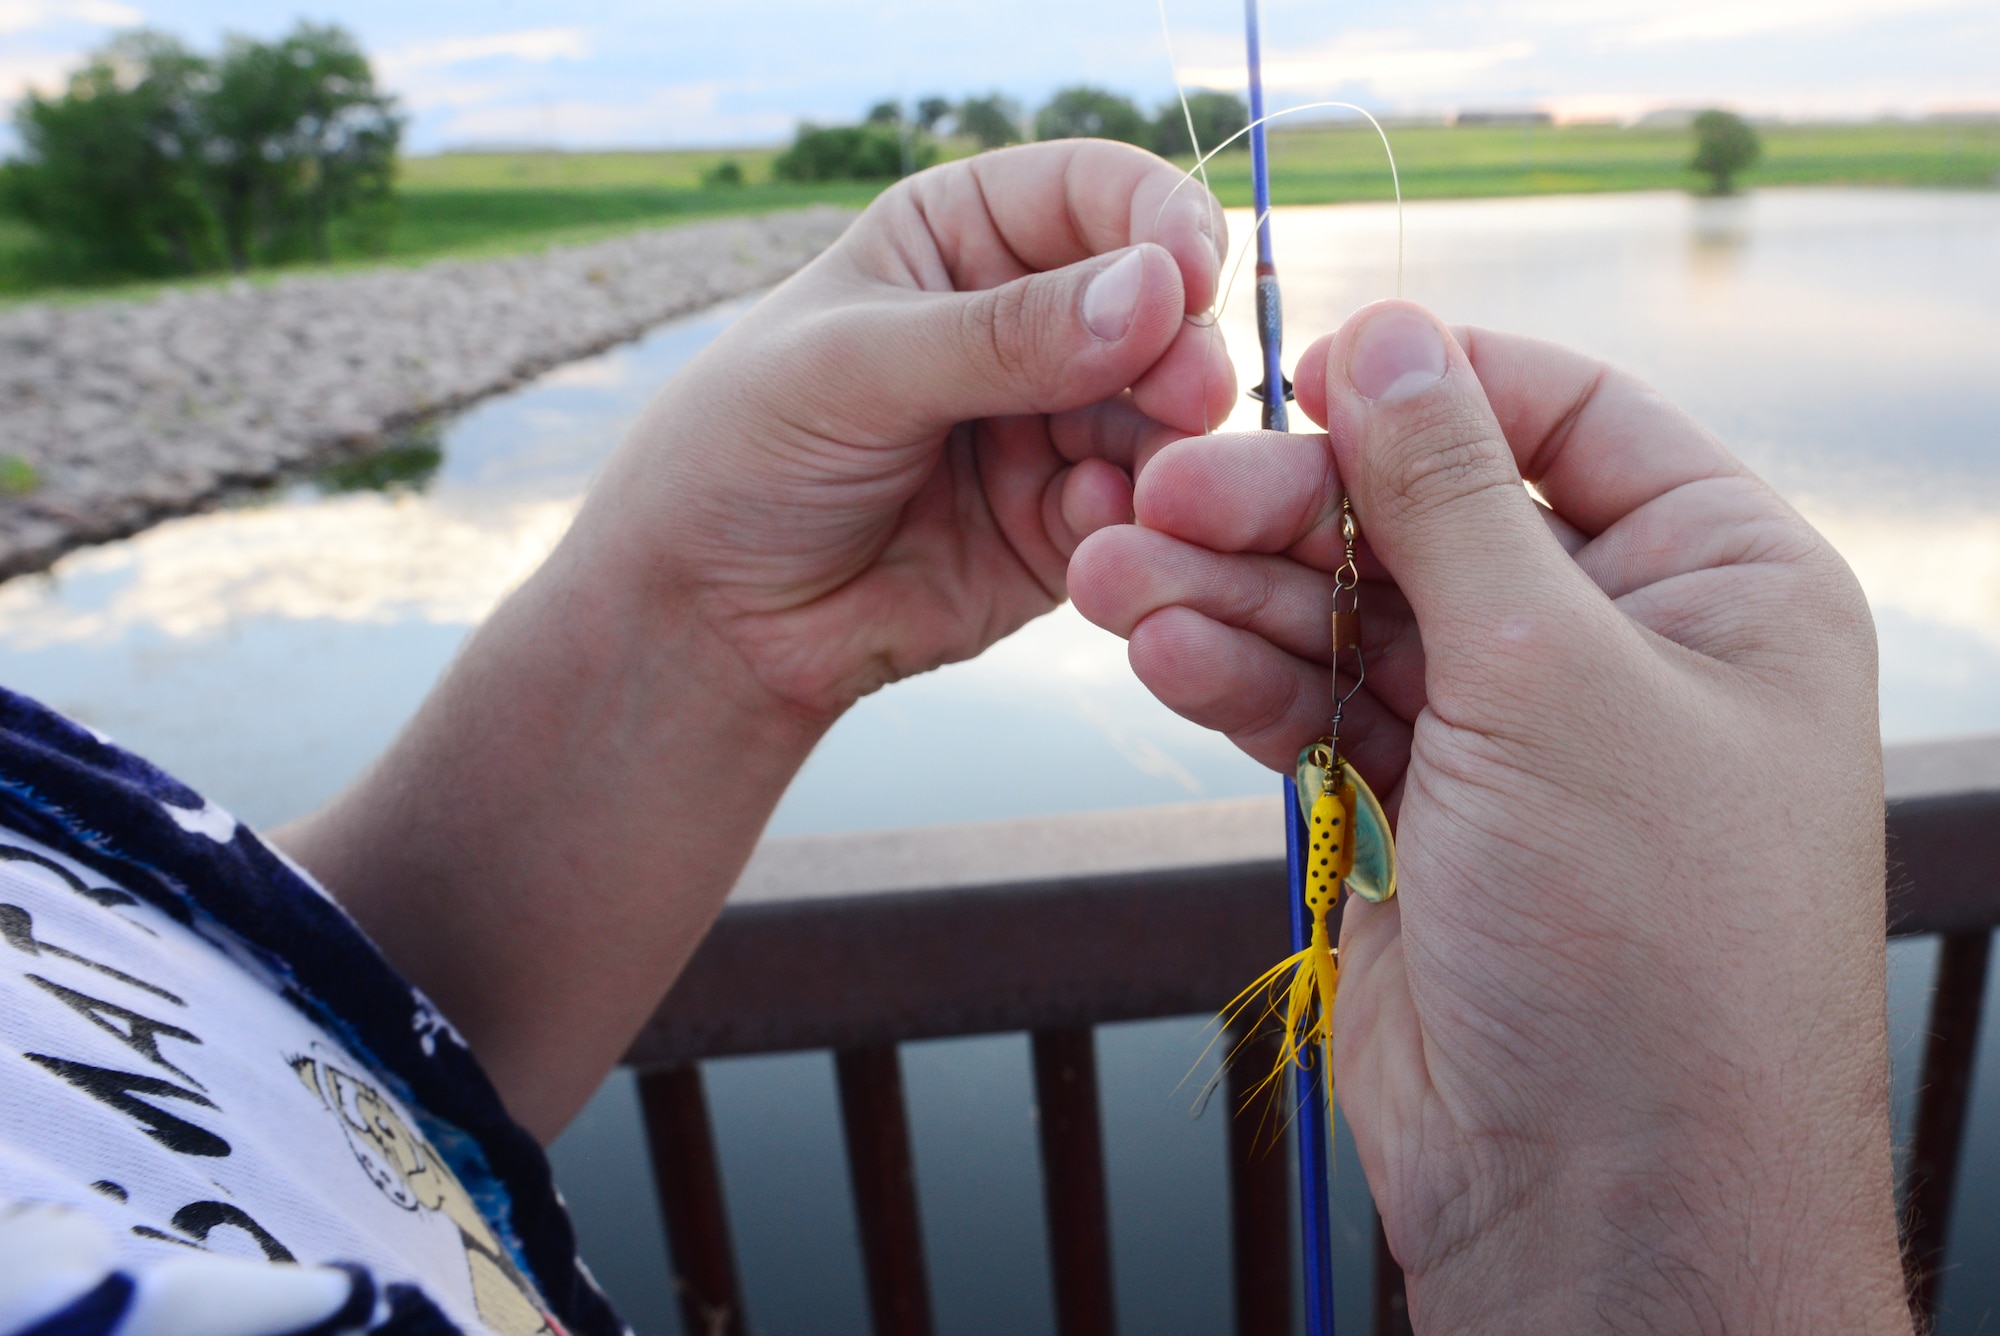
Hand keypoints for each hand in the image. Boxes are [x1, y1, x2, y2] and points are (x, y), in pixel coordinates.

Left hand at [572, 138, 1232, 721]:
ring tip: (1152, 482)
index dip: (1160, 223)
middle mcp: (1026, 323)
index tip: (1190, 275)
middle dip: (1181, 350)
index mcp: (966, 238)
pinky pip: (1135, 513)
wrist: (709, 616)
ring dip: (1170, 447)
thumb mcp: (858, 370)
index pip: (1099, 195)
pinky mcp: (1063, 526)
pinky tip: (1091, 532)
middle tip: (1188, 398)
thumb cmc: (745, 454)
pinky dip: (1133, 520)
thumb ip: (1003, 336)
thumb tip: (1155, 290)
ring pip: (1162, 419)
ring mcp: (1050, 427)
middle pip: (1157, 310)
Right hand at [1070, 303, 1911, 1331]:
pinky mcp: (1427, 811)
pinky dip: (1243, 680)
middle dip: (1288, 509)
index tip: (1299, 373)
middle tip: (1157, 498)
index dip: (1429, 385)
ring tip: (1109, 578)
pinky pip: (1322, 708)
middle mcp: (1622, 643)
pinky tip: (1164, 652)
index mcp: (1719, 580)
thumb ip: (1453, 497)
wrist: (1601, 1192)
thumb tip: (1392, 333)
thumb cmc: (1641, 932)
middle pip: (1431, 516)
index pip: (1565, 415)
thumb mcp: (1553, 676)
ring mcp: (1518, 733)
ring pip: (1355, 614)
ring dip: (1232, 593)